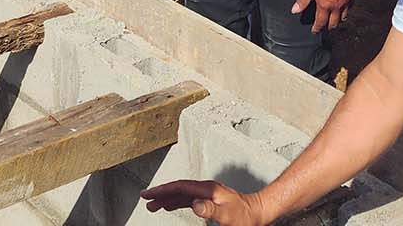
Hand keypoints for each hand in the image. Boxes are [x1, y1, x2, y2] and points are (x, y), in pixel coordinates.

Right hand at [140, 179, 266, 223]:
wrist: (258, 212)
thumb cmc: (245, 216)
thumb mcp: (226, 215)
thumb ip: (209, 208)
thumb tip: (193, 203)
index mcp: (207, 189)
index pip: (179, 187)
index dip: (162, 190)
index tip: (148, 194)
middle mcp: (206, 188)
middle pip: (177, 188)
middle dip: (160, 193)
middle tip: (144, 198)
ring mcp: (207, 193)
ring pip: (181, 193)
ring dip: (167, 197)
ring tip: (153, 205)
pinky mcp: (209, 198)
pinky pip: (188, 198)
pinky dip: (176, 201)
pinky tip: (171, 205)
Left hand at [293, 0, 352, 32]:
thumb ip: (302, 0)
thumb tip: (295, 10)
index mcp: (324, 5)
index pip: (321, 22)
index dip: (317, 28)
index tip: (315, 31)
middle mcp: (336, 6)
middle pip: (333, 22)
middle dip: (328, 27)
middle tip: (325, 28)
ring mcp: (345, 1)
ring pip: (343, 16)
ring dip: (338, 20)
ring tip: (335, 21)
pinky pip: (350, 7)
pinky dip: (346, 10)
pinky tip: (344, 8)